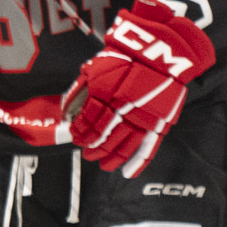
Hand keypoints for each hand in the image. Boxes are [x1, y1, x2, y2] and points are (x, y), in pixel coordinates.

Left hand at [67, 0, 211, 177]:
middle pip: (103, 137)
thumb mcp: (96, 68)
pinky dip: (137, 162)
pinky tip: (126, 173)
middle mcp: (123, 109)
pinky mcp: (159, 122)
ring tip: (101, 164)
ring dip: (110, 157)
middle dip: (92, 148)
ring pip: (123, 146)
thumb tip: (67, 110)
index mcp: (106, 94)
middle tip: (86, 154)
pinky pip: (147, 148)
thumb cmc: (125, 57)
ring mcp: (143, 117)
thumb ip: (81, 90)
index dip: (80, 134)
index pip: (88, 123)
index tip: (75, 138)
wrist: (159, 53)